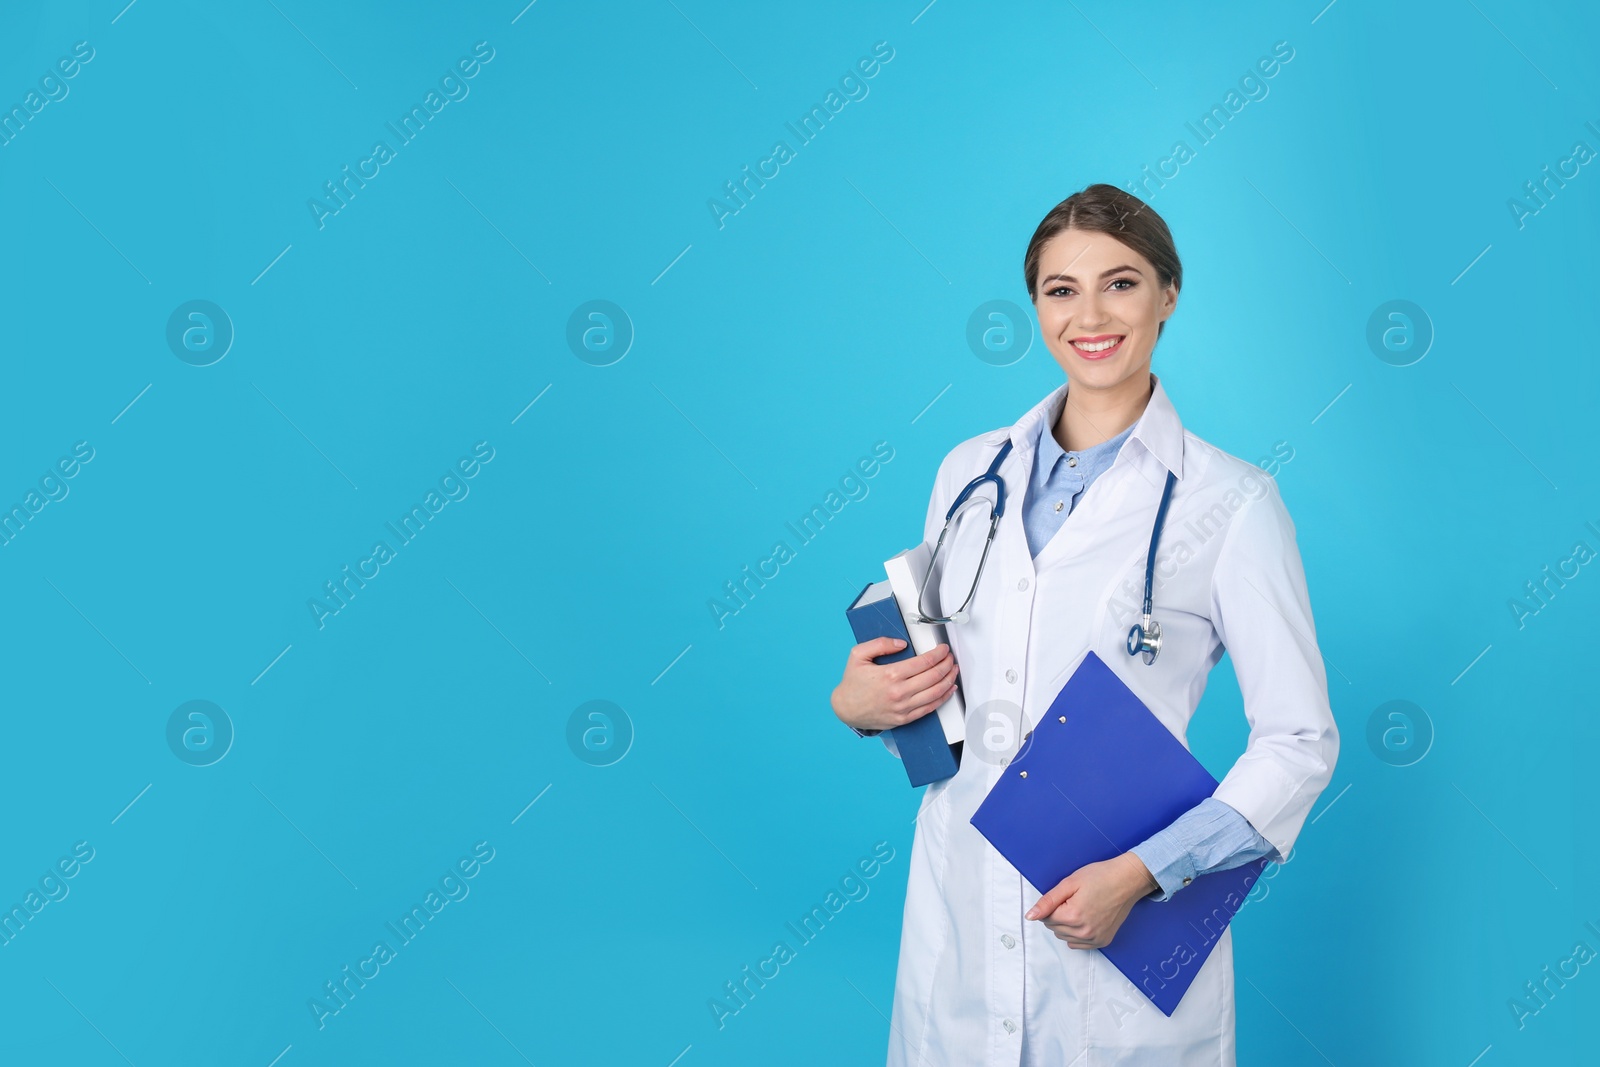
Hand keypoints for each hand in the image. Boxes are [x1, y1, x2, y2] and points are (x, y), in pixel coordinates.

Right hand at [830, 638, 958, 733]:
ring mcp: (903, 707)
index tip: (944, 649)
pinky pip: (930, 708)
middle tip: (950, 657)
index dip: (938, 654)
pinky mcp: (905, 718)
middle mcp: (899, 692)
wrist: (846, 709)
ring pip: (936, 692)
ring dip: (949, 679)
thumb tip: (901, 644)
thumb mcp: (858, 655)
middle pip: (934, 676)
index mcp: (890, 675)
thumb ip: (880, 644)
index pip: (924, 662)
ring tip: (953, 670)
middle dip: (947, 664)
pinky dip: (943, 697)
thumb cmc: (853, 683)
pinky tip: (949, 689)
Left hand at [1024, 853, 1157, 948]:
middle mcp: (1084, 932)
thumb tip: (1030, 916)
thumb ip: (1047, 901)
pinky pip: (1078, 944)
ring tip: (1081, 907)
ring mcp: (1095, 939)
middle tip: (1073, 900)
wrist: (1127, 880)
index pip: (1045, 919)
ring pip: (1065, 937)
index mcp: (1073, 916)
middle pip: (1054, 929)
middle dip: (1058, 915)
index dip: (1051, 905)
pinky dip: (1077, 934)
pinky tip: (1086, 919)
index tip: (1065, 896)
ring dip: (1066, 925)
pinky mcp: (1103, 941)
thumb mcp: (1069, 883)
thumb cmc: (1100, 877)